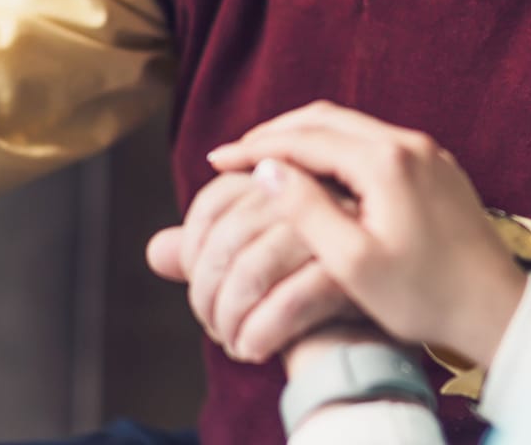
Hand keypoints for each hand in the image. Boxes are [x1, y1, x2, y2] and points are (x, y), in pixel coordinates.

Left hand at [145, 171, 359, 362]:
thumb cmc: (309, 298)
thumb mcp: (256, 272)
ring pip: (253, 269)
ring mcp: (333, 227)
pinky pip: (289, 301)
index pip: (214, 201)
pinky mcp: (352, 270)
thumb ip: (208, 256)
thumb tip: (157, 252)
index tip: (200, 292)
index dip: (195, 251)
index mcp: (283, 179)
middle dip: (208, 294)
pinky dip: (260, 333)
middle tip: (214, 328)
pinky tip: (253, 351)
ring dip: (230, 318)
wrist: (373, 336)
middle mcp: (309, 191)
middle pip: (230, 238)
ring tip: (232, 343)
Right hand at [207, 101, 527, 367]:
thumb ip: (306, 211)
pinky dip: (336, 149)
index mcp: (385, 162)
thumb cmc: (424, 297)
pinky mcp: (437, 168)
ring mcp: (427, 153)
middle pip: (326, 119)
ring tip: (268, 161)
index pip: (304, 138)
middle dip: (276, 133)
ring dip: (306, 138)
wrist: (496, 308)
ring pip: (351, 128)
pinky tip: (318, 174)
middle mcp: (408, 144)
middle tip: (234, 154)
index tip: (215, 161)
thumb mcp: (353, 263)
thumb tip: (267, 171)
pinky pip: (374, 142)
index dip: (255, 148)